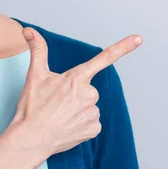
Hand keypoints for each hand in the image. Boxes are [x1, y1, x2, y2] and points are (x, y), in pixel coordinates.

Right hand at [9, 27, 142, 155]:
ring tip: (60, 116)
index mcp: (77, 78)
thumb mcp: (35, 75)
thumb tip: (28, 30)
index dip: (123, 47)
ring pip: (89, 105)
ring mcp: (93, 113)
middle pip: (88, 89)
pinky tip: (67, 125)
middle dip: (75, 93)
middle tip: (57, 102)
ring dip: (78, 108)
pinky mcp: (94, 129)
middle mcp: (89, 94)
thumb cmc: (32, 107)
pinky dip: (81, 122)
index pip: (103, 58)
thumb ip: (37, 49)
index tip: (139, 38)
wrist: (31, 139)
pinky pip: (92, 121)